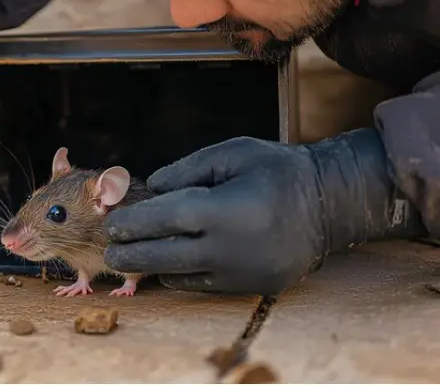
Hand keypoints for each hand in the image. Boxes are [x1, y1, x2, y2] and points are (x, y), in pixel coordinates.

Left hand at [103, 130, 424, 294]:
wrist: (330, 204)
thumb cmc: (276, 170)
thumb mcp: (232, 154)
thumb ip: (187, 170)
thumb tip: (150, 188)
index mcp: (229, 209)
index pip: (169, 219)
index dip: (137, 221)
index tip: (113, 223)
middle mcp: (235, 248)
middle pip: (168, 256)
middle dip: (133, 254)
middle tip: (109, 251)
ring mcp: (244, 272)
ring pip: (183, 276)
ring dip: (153, 266)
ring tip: (131, 256)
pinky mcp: (252, 286)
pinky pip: (204, 285)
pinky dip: (182, 274)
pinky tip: (168, 261)